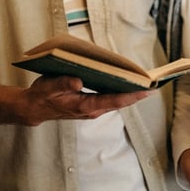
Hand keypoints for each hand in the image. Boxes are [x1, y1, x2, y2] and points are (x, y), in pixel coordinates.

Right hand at [21, 75, 152, 125]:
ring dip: (131, 94)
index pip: (113, 100)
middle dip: (137, 93)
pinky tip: (128, 84)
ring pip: (117, 102)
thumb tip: (78, 80)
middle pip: (120, 102)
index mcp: (84, 106)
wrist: (34, 108)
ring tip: (147, 82)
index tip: (147, 89)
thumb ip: (62, 83)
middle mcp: (91, 110)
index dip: (132, 95)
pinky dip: (121, 93)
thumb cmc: (42, 95)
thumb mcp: (48, 86)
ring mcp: (92, 110)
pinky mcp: (91, 107)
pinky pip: (111, 100)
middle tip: (155, 83)